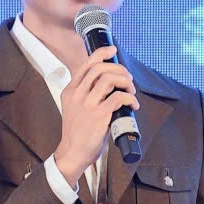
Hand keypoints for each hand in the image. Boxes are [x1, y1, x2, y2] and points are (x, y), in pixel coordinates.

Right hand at [51, 46, 139, 185]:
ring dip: (125, 82)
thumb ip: (86, 95)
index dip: (101, 53)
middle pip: (100, 68)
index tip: (113, 50)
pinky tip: (133, 105)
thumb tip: (109, 83)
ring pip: (109, 79)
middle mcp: (77, 95)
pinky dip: (130, 98)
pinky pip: (118, 97)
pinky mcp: (99, 116)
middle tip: (128, 78)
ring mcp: (88, 105)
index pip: (86, 64)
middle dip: (119, 69)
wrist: (73, 153)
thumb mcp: (74, 108)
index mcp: (70, 91)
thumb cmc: (78, 133)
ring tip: (131, 91)